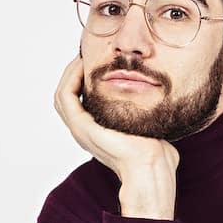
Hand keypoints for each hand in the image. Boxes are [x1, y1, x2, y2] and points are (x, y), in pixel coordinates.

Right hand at [55, 54, 178, 197]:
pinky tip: (83, 66)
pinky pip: (65, 96)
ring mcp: (80, 130)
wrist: (151, 166)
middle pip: (67, 97)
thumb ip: (147, 114)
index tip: (96, 62)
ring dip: (70, 74)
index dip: (83, 80)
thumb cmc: (156, 154)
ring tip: (82, 58)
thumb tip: (159, 102)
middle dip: (74, 74)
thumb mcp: (148, 125)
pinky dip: (70, 79)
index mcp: (98, 132)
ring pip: (62, 95)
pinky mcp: (81, 126)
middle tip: (86, 56)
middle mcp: (85, 132)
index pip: (80, 101)